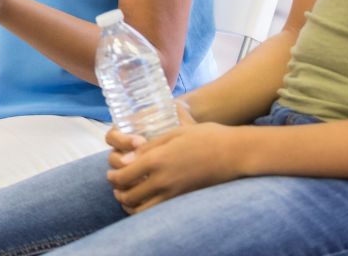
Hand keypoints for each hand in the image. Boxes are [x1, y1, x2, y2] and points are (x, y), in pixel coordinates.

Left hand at [105, 103, 243, 213]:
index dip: (113, 176)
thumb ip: (148, 147)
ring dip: (130, 204)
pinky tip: (148, 202)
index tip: (112, 173)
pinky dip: (147, 211)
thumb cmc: (205, 137)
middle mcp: (163, 180)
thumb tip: (126, 159)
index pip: (123, 176)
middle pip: (128, 195)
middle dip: (118, 191)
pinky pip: (159, 212)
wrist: (235, 153)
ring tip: (129, 196)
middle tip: (117, 186)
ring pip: (141, 210)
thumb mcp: (173, 134)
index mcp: (156, 159)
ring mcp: (174, 193)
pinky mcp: (185, 200)